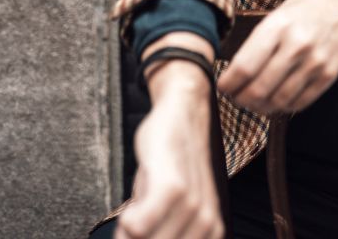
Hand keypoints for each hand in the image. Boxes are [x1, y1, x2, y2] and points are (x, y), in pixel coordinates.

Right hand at [117, 47, 222, 238]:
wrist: (184, 111)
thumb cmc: (171, 163)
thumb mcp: (171, 208)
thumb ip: (161, 234)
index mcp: (210, 234)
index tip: (139, 228)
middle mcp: (207, 226)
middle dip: (135, 238)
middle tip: (133, 220)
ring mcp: (192, 207)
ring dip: (128, 233)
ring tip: (133, 210)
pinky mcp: (174, 187)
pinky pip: (141, 226)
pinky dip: (129, 223)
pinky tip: (131, 208)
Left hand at [217, 0, 337, 114]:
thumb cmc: (308, 9)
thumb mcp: (279, 12)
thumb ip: (259, 38)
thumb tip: (235, 68)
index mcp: (279, 26)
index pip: (245, 66)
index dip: (229, 84)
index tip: (224, 87)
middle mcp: (297, 45)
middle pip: (259, 88)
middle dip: (241, 99)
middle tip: (237, 98)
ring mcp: (314, 63)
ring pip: (278, 101)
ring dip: (260, 107)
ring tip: (254, 102)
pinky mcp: (328, 76)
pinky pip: (299, 103)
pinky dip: (283, 107)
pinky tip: (276, 101)